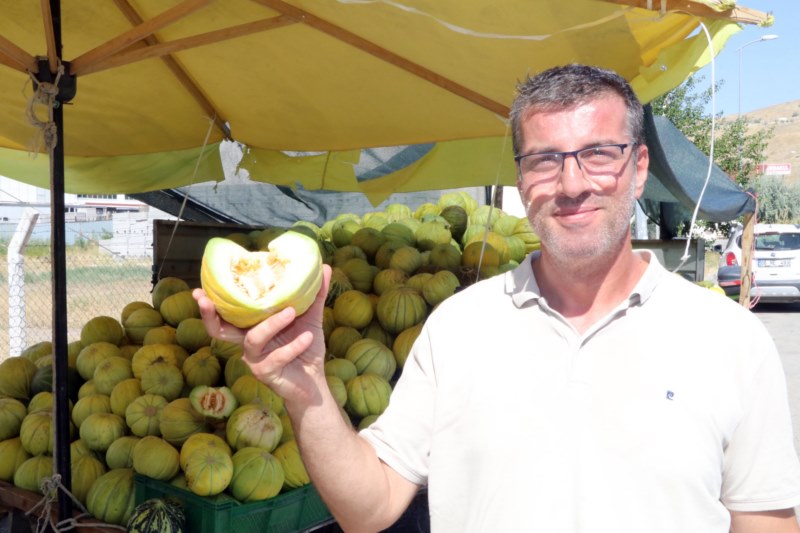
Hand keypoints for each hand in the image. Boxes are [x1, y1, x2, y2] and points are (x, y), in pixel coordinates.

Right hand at [194, 264, 331, 403]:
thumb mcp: (311, 318)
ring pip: (253, 338)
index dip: (210, 304)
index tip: (199, 290)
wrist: (315, 381)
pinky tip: (307, 337)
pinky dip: (294, 345)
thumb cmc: (306, 348)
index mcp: (252, 327)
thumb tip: (324, 267)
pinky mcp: (266, 373)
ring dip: (272, 323)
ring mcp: (254, 359)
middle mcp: (247, 342)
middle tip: (208, 298)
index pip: (226, 314)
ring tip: (292, 312)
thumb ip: (315, 295)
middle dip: (210, 314)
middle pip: (218, 330)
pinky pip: (277, 356)